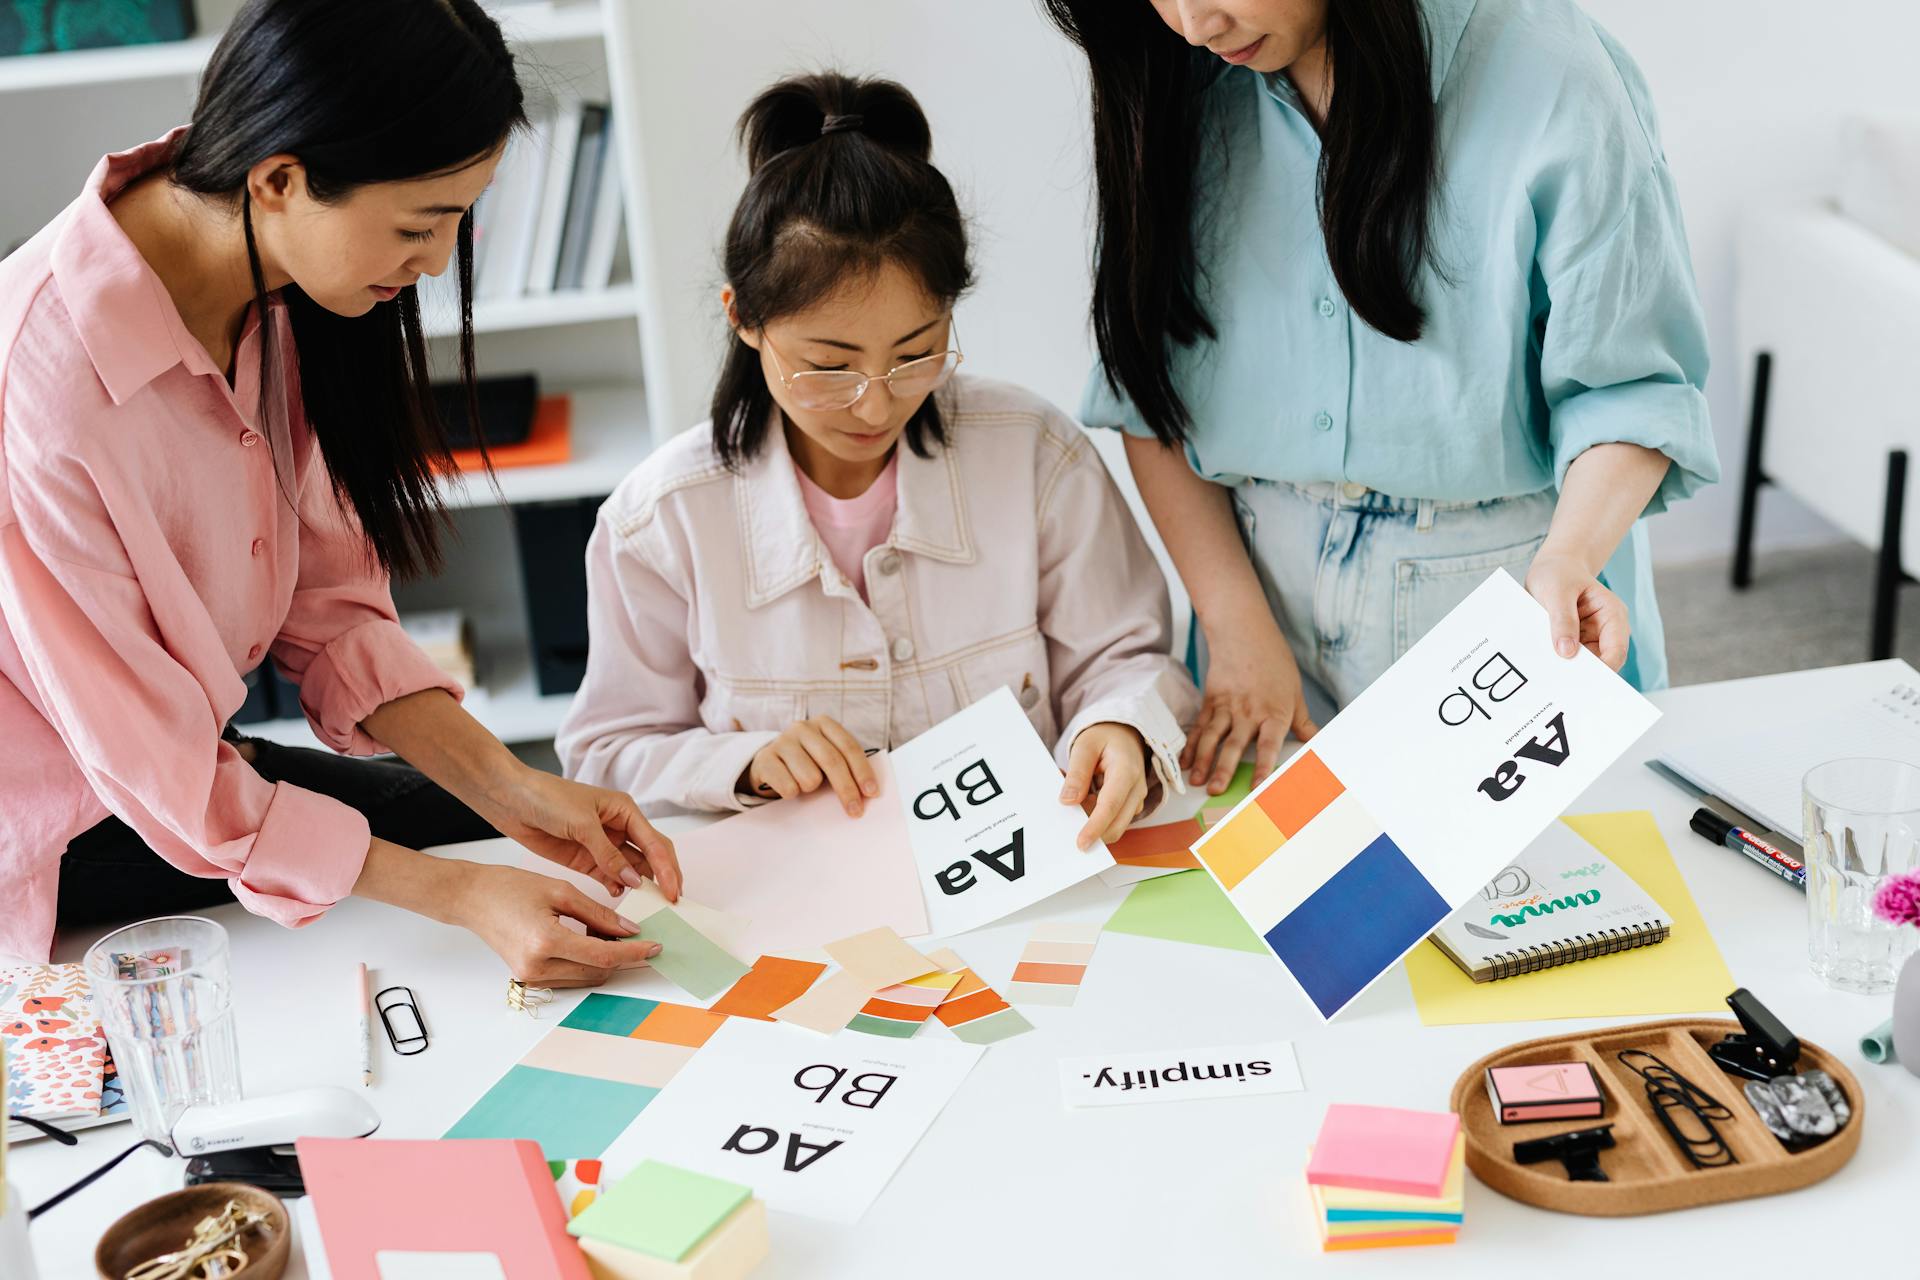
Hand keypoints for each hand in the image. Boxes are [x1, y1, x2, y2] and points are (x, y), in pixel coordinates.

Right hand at [448, 863, 662, 987]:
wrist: (472, 898)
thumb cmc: (509, 888)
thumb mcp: (560, 891)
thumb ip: (599, 914)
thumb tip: (630, 930)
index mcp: (545, 941)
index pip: (603, 955)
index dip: (634, 953)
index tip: (656, 946)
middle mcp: (537, 966)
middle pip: (598, 971)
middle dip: (621, 955)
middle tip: (636, 933)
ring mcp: (531, 976)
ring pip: (586, 977)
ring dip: (604, 959)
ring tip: (607, 932)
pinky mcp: (529, 977)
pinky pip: (570, 975)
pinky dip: (585, 962)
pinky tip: (588, 939)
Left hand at [479, 766, 681, 902]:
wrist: (511, 799)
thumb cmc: (547, 798)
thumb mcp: (582, 824)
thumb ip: (608, 854)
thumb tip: (634, 880)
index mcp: (625, 810)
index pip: (655, 843)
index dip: (667, 869)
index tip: (673, 892)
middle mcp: (619, 827)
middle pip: (650, 856)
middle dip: (663, 879)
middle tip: (671, 903)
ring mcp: (603, 845)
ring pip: (632, 869)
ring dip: (641, 886)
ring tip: (650, 908)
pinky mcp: (586, 859)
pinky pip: (610, 876)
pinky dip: (618, 888)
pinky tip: (620, 898)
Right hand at [743, 716, 878, 815]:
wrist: (767, 764)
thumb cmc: (806, 762)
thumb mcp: (825, 757)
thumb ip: (844, 765)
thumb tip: (867, 792)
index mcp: (823, 723)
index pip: (849, 747)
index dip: (862, 771)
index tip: (872, 793)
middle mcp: (802, 728)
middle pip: (832, 761)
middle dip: (846, 789)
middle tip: (855, 811)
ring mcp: (781, 741)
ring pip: (809, 778)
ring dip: (810, 789)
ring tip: (804, 784)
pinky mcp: (764, 759)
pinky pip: (788, 787)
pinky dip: (792, 793)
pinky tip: (788, 786)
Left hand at [1061, 722, 1147, 849]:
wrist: (1124, 735)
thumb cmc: (1104, 738)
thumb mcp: (1085, 746)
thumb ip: (1077, 773)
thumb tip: (1068, 801)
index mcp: (1126, 771)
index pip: (1110, 806)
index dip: (1095, 827)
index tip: (1081, 843)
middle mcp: (1137, 789)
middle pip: (1116, 824)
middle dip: (1092, 830)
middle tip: (1066, 813)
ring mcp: (1136, 799)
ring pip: (1114, 825)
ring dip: (1091, 819)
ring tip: (1075, 793)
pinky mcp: (1131, 806)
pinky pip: (1113, 820)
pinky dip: (1095, 815)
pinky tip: (1083, 797)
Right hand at [1185, 613, 1317, 793]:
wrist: (1244, 632)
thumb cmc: (1274, 662)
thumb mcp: (1295, 691)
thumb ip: (1302, 722)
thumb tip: (1316, 742)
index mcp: (1274, 712)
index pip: (1268, 745)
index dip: (1263, 768)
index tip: (1257, 789)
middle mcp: (1249, 712)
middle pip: (1234, 745)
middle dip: (1223, 769)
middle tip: (1215, 790)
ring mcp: (1227, 706)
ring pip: (1212, 738)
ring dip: (1203, 760)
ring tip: (1196, 780)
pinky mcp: (1210, 701)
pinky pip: (1199, 726)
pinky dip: (1191, 745)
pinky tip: (1185, 762)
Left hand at [1524, 550, 1628, 670]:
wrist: (1552, 567)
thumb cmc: (1558, 573)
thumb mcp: (1557, 591)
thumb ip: (1562, 620)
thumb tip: (1567, 652)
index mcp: (1612, 615)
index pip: (1616, 650)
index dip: (1603, 669)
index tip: (1582, 681)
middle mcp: (1606, 630)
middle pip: (1601, 662)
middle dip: (1582, 673)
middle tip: (1560, 685)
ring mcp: (1590, 638)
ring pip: (1583, 664)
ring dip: (1567, 669)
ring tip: (1546, 675)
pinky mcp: (1574, 642)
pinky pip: (1568, 659)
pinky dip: (1557, 663)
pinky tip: (1542, 666)